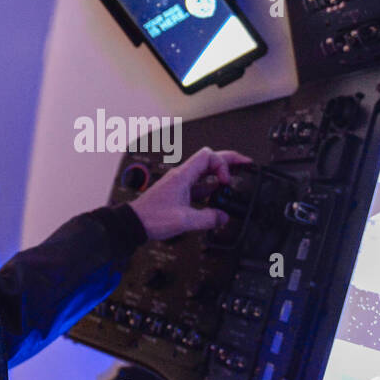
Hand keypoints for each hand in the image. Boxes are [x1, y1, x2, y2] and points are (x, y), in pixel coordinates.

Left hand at [126, 146, 254, 241]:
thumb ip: (207, 218)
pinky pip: (199, 186)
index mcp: (183, 176)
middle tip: (245, 163)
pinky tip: (218, 196)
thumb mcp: (184, 220)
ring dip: (220, 174)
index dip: (222, 165)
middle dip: (228, 161)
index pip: (208, 156)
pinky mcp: (179, 193)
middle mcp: (182, 176)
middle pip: (209, 160)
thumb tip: (223, 217)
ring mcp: (181, 184)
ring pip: (205, 172)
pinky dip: (211, 188)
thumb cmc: (152, 217)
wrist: (134, 223)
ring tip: (235, 178)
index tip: (226, 181)